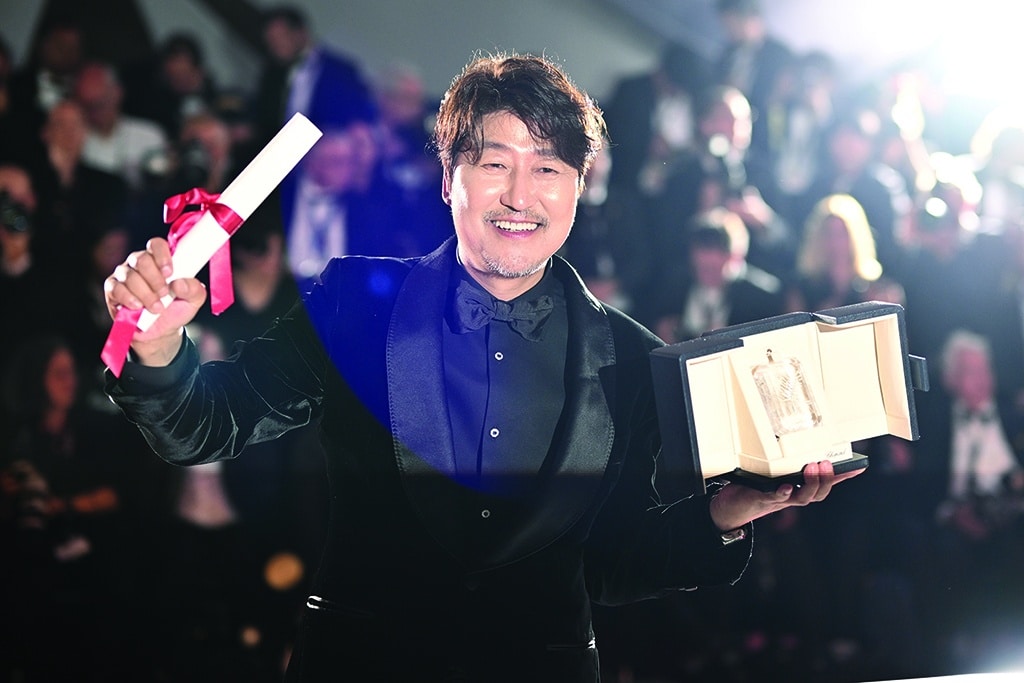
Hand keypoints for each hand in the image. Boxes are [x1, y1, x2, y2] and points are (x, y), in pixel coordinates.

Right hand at [103, 237, 206, 365]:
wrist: (161, 332)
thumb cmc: (176, 309)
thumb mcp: (194, 300)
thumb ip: (194, 289)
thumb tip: (179, 283)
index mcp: (159, 260)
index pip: (156, 245)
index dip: (162, 255)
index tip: (170, 272)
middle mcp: (139, 264)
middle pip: (141, 259)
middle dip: (155, 279)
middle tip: (164, 294)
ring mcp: (124, 275)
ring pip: (130, 275)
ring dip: (145, 293)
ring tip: (157, 307)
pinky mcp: (112, 290)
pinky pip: (116, 288)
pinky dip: (129, 298)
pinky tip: (138, 307)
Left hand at [709, 460, 863, 531]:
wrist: (735, 504)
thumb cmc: (760, 486)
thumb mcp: (781, 473)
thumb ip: (797, 464)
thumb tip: (811, 447)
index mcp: (801, 488)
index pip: (827, 484)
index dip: (842, 477)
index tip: (858, 466)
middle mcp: (794, 496)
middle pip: (818, 494)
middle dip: (825, 479)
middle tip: (827, 463)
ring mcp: (780, 499)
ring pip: (802, 498)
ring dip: (809, 484)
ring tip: (812, 468)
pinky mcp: (763, 499)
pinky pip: (776, 497)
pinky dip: (782, 493)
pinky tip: (786, 486)